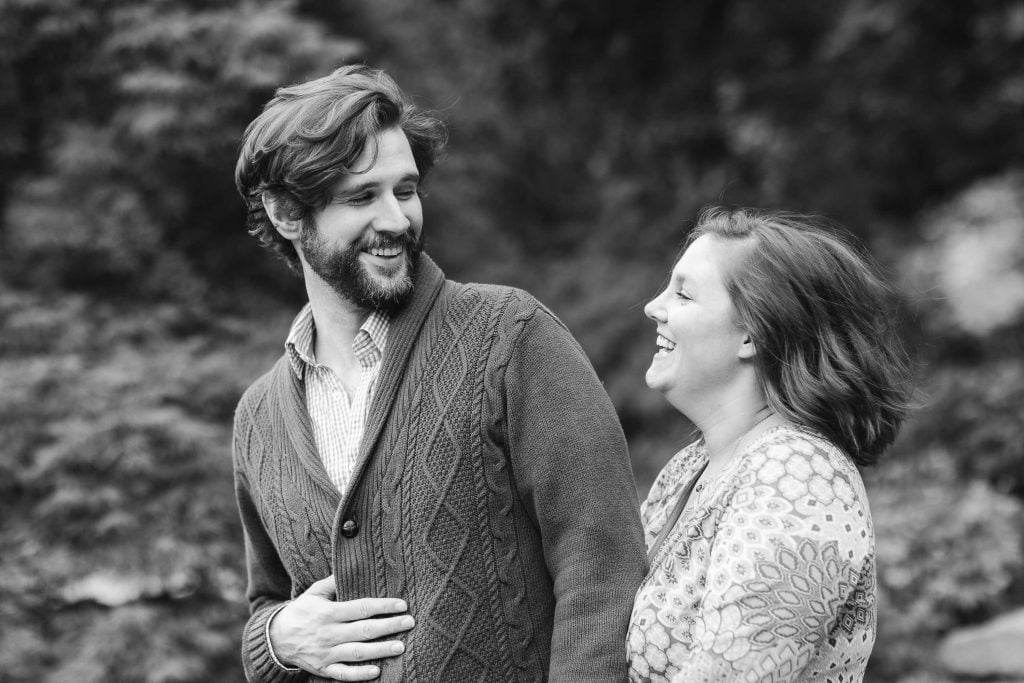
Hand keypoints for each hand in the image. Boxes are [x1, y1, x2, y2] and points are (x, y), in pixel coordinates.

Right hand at [268, 575, 413, 680]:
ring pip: (357, 653)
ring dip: (380, 650)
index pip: (361, 607)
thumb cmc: (302, 611)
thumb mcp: (314, 592)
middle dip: (389, 626)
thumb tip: (352, 564)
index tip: (402, 604)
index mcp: (329, 612)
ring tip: (400, 646)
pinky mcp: (324, 669)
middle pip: (364, 630)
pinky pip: (343, 674)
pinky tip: (377, 671)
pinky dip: (359, 674)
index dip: (383, 606)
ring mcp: (327, 653)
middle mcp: (329, 633)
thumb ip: (333, 581)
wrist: (276, 638)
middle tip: (409, 622)